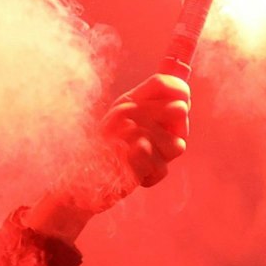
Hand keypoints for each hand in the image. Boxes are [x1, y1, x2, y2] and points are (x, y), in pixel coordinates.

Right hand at [26, 74, 190, 241]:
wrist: (82, 183)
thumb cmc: (112, 153)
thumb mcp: (130, 122)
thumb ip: (156, 108)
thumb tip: (184, 93)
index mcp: (128, 102)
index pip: (163, 82)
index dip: (181, 91)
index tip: (183, 105)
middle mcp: (125, 113)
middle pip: (178, 109)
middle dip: (179, 131)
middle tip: (159, 143)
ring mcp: (125, 135)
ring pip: (177, 144)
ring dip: (164, 158)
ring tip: (143, 160)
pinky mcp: (128, 159)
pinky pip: (162, 168)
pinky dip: (153, 175)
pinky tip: (136, 174)